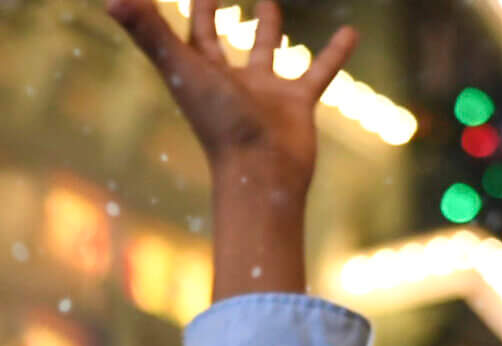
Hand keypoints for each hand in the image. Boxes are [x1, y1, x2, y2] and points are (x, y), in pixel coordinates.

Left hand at [108, 0, 356, 297]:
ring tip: (270, 2)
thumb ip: (149, 32)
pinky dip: (334, 54)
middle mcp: (227, 82)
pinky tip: (351, 32)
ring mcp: (262, 94)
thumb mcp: (184, 69)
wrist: (262, 174)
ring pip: (265, 54)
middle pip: (215, 41)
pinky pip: (317, 74)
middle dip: (214, 13)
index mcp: (198, 74)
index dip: (188, 7)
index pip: (187, 31)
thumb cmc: (220, 124)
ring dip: (268, 30)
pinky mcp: (296, 106)